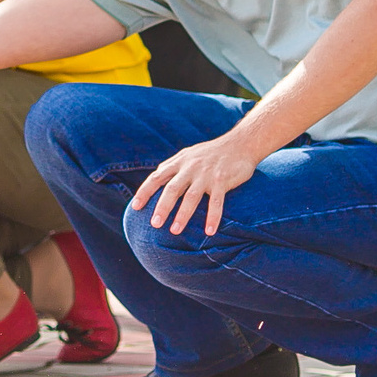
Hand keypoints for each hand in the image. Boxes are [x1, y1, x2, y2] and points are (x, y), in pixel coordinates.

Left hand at [128, 130, 263, 235]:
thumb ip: (173, 166)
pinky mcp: (222, 180)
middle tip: (155, 224)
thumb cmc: (211, 153)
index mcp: (179, 162)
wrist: (240, 143)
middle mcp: (190, 168)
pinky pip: (216, 202)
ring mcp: (206, 174)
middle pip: (172, 189)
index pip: (157, 177)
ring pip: (191, 197)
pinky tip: (210, 232)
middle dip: (162, 207)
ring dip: (183, 215)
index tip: (135, 207)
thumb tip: (156, 176)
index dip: (145, 191)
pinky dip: (213, 217)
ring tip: (175, 231)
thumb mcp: (189, 154)